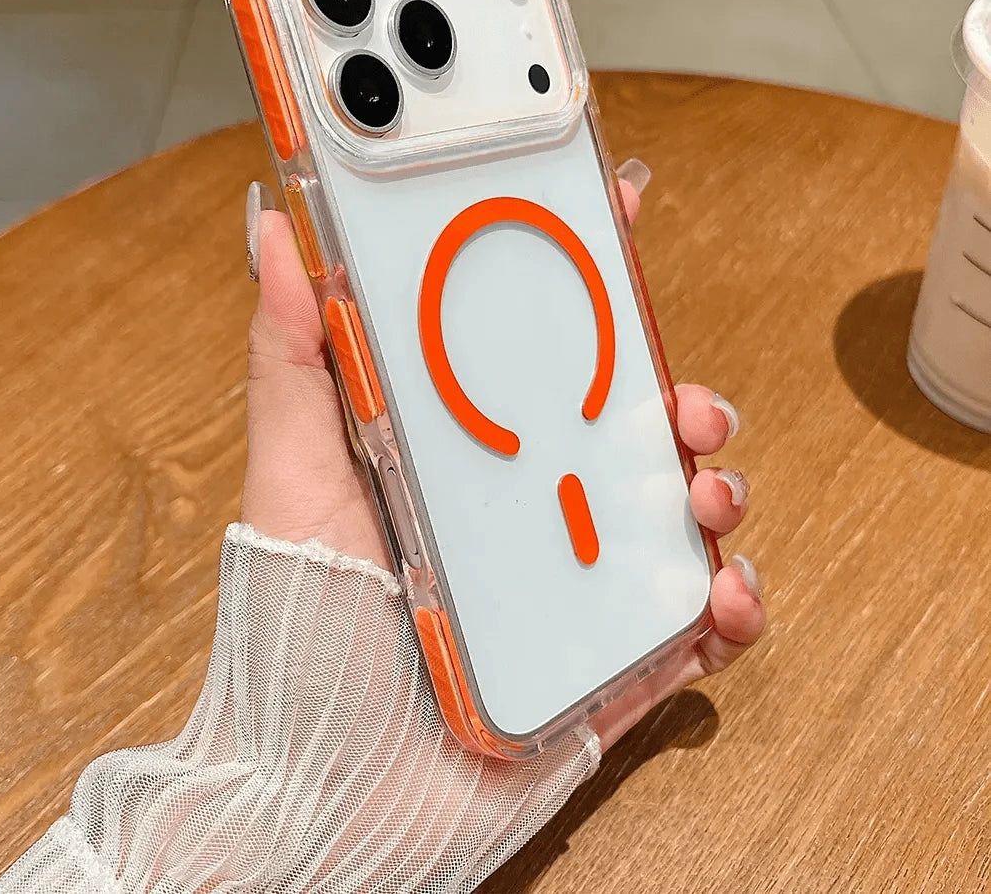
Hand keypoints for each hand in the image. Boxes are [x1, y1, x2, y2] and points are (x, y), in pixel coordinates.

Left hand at [241, 167, 764, 752]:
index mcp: (468, 453)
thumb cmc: (299, 626)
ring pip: (675, 517)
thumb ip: (291, 359)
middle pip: (628, 430)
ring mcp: (572, 584)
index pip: (537, 354)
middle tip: (687, 403)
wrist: (322, 790)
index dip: (585, 285)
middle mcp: (526, 509)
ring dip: (717, 493)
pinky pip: (693, 627)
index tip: (618, 212)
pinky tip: (722, 596)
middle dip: (678, 399)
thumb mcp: (292, 475)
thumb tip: (271, 237)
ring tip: (707, 500)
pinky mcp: (606, 663)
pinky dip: (730, 605)